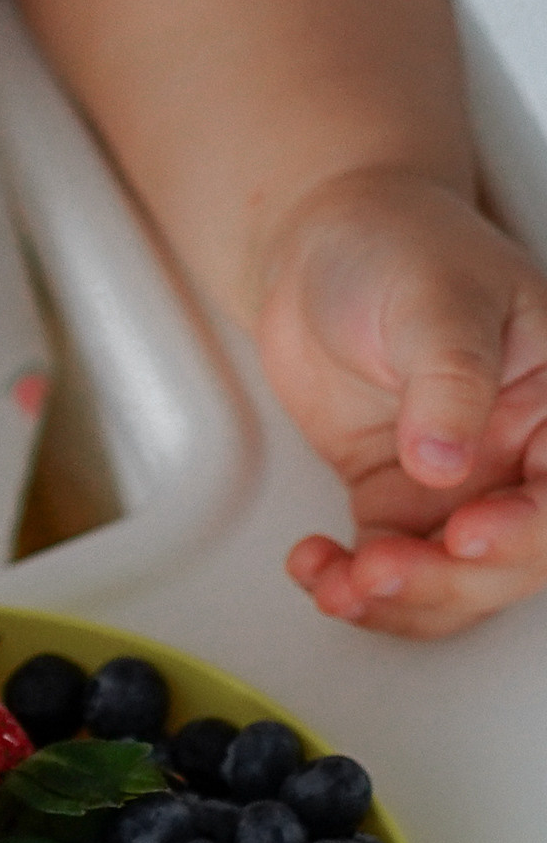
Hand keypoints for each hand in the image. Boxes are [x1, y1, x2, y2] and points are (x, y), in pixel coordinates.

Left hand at [253, 166, 546, 636]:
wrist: (317, 245)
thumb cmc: (397, 247)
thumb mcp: (435, 301)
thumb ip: (448, 380)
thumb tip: (445, 461)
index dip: (526, 531)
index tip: (466, 535)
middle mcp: (518, 456)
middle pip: (512, 555)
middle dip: (449, 579)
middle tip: (380, 571)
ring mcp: (457, 482)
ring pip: (454, 577)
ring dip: (400, 598)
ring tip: (338, 585)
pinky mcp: (395, 494)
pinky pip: (390, 561)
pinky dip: (357, 582)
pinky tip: (317, 571)